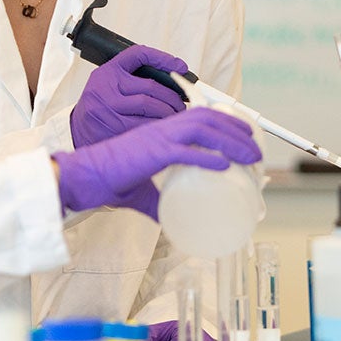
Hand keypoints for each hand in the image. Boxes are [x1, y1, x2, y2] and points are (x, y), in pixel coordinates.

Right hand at [55, 107, 261, 220]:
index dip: (228, 123)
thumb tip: (169, 223)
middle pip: (208, 118)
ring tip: (249, 156)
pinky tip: (222, 164)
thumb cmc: (109, 181)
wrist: (84, 176)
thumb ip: (156, 204)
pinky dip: (205, 156)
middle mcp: (162, 130)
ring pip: (202, 129)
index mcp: (163, 133)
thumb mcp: (141, 193)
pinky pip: (183, 152)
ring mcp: (157, 139)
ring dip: (230, 140)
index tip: (246, 136)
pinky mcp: (150, 154)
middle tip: (257, 149)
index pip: (202, 117)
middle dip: (237, 130)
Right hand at [70, 44, 188, 148]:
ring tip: (176, 115)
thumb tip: (171, 82)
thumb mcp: (109, 85)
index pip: (138, 54)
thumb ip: (133, 80)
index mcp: (108, 72)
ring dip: (169, 112)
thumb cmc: (100, 106)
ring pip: (149, 105)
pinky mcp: (113, 126)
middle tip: (181, 103)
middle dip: (172, 96)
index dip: (162, 58)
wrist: (78, 130)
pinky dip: (159, 125)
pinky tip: (164, 127)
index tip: (180, 67)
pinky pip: (144, 124)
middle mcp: (106, 86)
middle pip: (150, 85)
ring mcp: (109, 107)